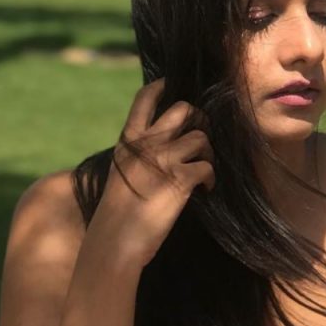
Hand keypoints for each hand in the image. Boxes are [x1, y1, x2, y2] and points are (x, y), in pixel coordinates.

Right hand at [90, 78, 214, 269]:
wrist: (114, 241)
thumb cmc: (116, 214)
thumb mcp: (121, 174)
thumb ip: (139, 157)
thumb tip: (163, 149)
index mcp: (128, 141)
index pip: (144, 100)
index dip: (161, 87)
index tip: (171, 84)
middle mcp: (147, 144)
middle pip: (183, 110)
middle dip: (198, 119)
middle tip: (201, 135)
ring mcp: (164, 160)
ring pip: (201, 138)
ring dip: (208, 153)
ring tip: (204, 169)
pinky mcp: (180, 180)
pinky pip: (208, 167)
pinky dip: (211, 179)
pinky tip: (205, 190)